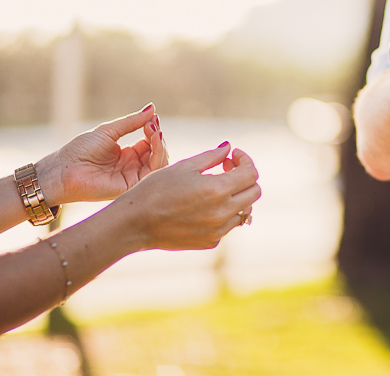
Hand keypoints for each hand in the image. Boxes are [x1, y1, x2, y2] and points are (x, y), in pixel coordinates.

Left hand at [36, 104, 167, 205]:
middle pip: (158, 153)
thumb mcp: (109, 131)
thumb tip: (153, 107)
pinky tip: (153, 141)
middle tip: (152, 124)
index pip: (151, 143)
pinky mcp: (130, 187)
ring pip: (159, 164)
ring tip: (154, 131)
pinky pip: (152, 173)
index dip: (154, 130)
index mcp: (127, 155)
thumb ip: (132, 122)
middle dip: (158, 137)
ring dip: (160, 145)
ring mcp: (132, 177)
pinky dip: (158, 155)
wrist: (63, 170)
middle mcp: (132, 167)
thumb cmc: (80, 150)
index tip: (153, 118)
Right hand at [118, 142, 261, 251]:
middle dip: (245, 177)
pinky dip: (224, 212)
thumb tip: (229, 148)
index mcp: (217, 190)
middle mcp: (223, 213)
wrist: (135, 223)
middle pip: (254, 193)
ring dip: (236, 196)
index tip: (232, 156)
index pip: (251, 173)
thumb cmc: (156, 190)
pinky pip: (229, 225)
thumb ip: (212, 156)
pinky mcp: (211, 242)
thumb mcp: (184, 166)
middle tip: (225, 168)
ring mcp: (218, 230)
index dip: (245, 160)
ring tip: (215, 187)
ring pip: (244, 210)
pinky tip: (204, 205)